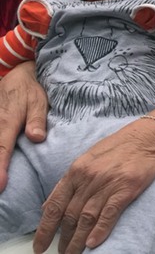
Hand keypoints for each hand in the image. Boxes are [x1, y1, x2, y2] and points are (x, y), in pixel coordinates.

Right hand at [0, 61, 47, 191]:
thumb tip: (37, 137)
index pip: (1, 150)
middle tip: (0, 192)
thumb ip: (37, 119)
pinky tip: (0, 170)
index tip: (0, 186)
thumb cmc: (30, 90)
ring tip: (0, 187)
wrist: (16, 75)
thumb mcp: (38, 101)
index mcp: (7, 123)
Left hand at [32, 118, 154, 252]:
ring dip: (78, 240)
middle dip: (63, 239)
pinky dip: (100, 230)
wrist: (148, 137)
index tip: (40, 246)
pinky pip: (109, 213)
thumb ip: (69, 182)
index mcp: (76, 171)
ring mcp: (107, 183)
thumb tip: (50, 205)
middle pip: (70, 215)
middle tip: (61, 253)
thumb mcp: (88, 159)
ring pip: (86, 218)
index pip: (55, 205)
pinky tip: (93, 243)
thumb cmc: (119, 147)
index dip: (45, 229)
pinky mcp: (126, 188)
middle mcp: (88, 178)